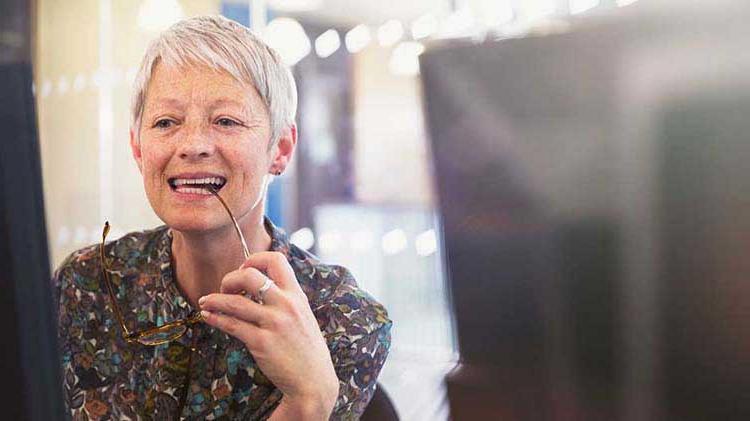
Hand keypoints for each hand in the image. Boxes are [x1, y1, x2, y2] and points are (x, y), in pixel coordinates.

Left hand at [198, 252, 338, 416]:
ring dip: (215, 299)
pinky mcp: (261, 343)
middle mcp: (286, 305)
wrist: (314, 381)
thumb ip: (286, 299)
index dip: (254, 259)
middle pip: (250, 276)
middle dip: (230, 278)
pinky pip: (232, 325)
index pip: (276, 260)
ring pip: (235, 302)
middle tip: (225, 288)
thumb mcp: (303, 315)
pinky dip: (215, 318)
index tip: (244, 269)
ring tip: (205, 301)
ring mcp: (274, 323)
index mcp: (297, 295)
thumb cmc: (306, 349)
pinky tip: (207, 316)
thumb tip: (261, 283)